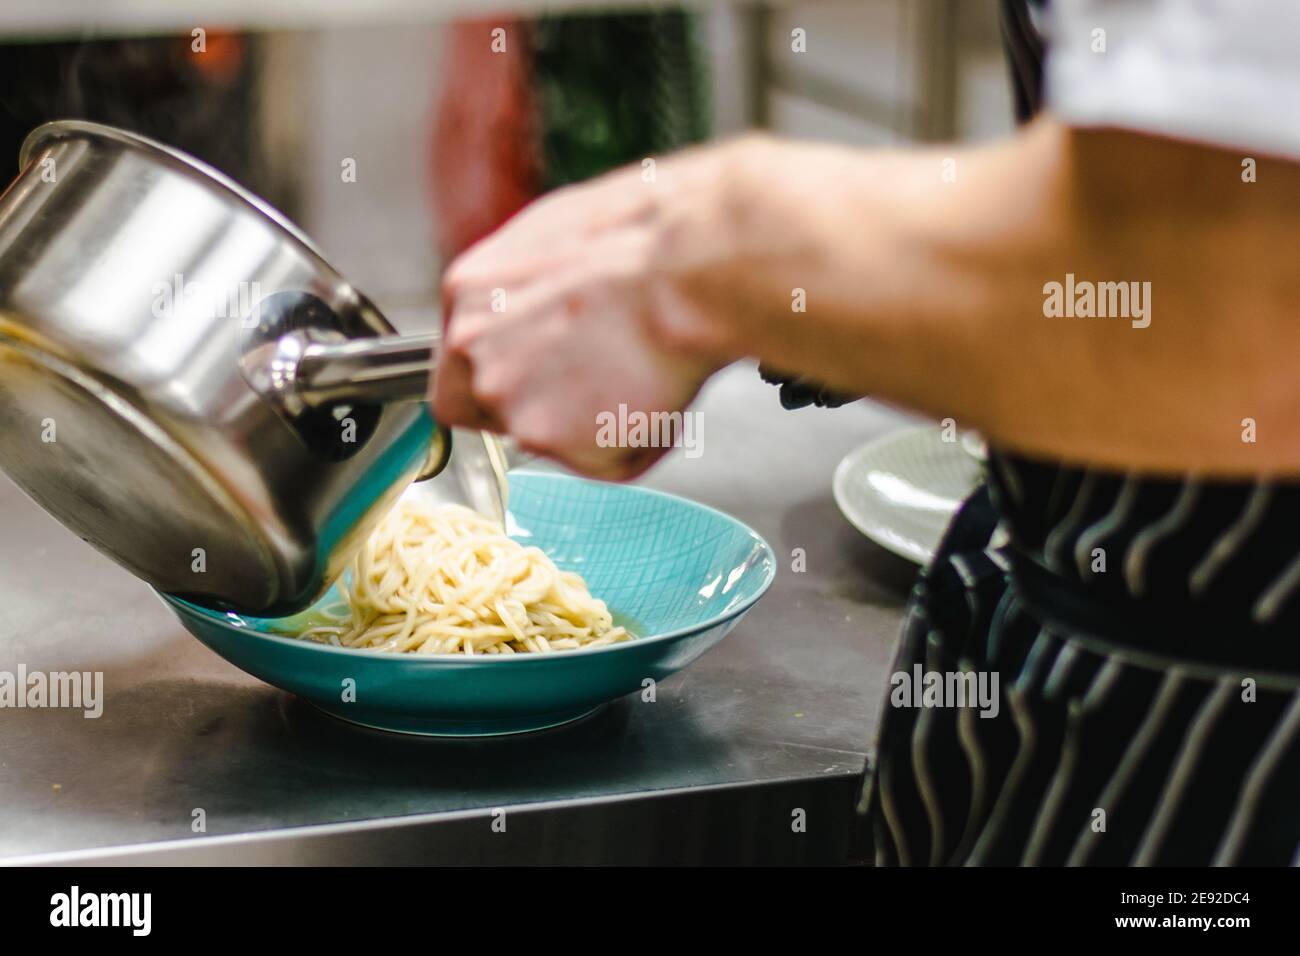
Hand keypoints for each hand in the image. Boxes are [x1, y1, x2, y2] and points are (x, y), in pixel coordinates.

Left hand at [434, 141, 753, 478]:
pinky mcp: (561, 443)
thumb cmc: (635, 237)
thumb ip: (523, 295)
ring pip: (550, 438)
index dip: (497, 381)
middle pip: (494, 410)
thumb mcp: (552, 241)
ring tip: (636, 373)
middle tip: (597, 375)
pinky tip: (654, 394)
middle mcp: (477, 357)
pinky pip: (601, 461)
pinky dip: (632, 441)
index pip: (457, 371)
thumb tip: (540, 314)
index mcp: (469, 298)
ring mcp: (515, 405)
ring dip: (589, 422)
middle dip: (542, 403)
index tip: (530, 380)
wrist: (681, 268)